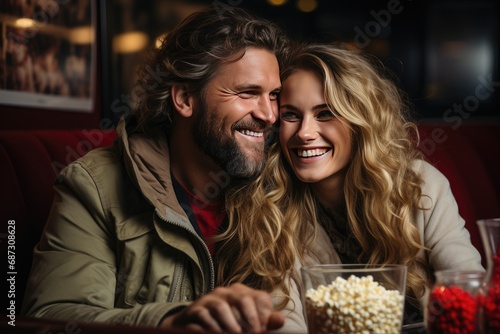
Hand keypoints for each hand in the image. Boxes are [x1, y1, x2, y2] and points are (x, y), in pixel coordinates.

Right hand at [159, 283, 284, 332]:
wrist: (195, 325)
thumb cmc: (227, 324)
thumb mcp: (248, 322)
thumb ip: (265, 321)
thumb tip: (281, 321)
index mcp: (243, 292)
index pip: (260, 297)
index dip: (265, 315)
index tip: (264, 329)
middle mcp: (227, 292)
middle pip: (243, 299)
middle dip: (250, 319)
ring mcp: (210, 299)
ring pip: (222, 307)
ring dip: (231, 325)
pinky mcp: (196, 309)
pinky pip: (204, 316)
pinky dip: (213, 327)